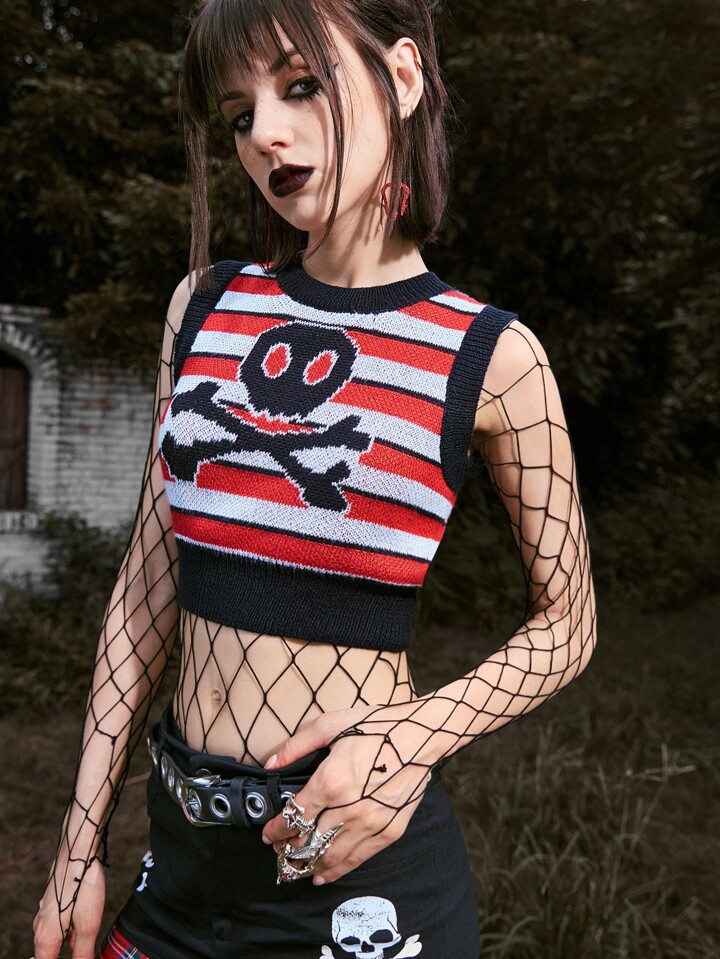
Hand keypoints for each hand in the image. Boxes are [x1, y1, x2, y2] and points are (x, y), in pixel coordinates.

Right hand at [33, 857, 104, 958]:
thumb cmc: (82, 885)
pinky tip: (86, 916)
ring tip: (88, 927)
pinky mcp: (54, 902)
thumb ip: (83, 953)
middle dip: (68, 953)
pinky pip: (61, 922)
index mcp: (45, 939)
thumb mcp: (88, 925)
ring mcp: (46, 913)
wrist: (79, 850)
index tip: (81, 954)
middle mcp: (40, 928)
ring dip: (72, 940)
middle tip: (86, 943)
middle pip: (51, 954)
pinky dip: (73, 925)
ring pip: (58, 937)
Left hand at [261, 704, 435, 883]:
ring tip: (295, 869)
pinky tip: (322, 875)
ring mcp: (370, 823)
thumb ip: (297, 746)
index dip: (275, 831)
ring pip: (330, 856)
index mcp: (331, 781)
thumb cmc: (377, 726)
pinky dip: (336, 871)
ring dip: (308, 866)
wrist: (421, 736)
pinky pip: (357, 859)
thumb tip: (271, 765)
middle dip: (288, 850)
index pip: (294, 817)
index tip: (267, 835)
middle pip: (309, 841)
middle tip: (278, 853)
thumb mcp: (331, 724)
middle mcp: (349, 808)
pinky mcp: (388, 831)